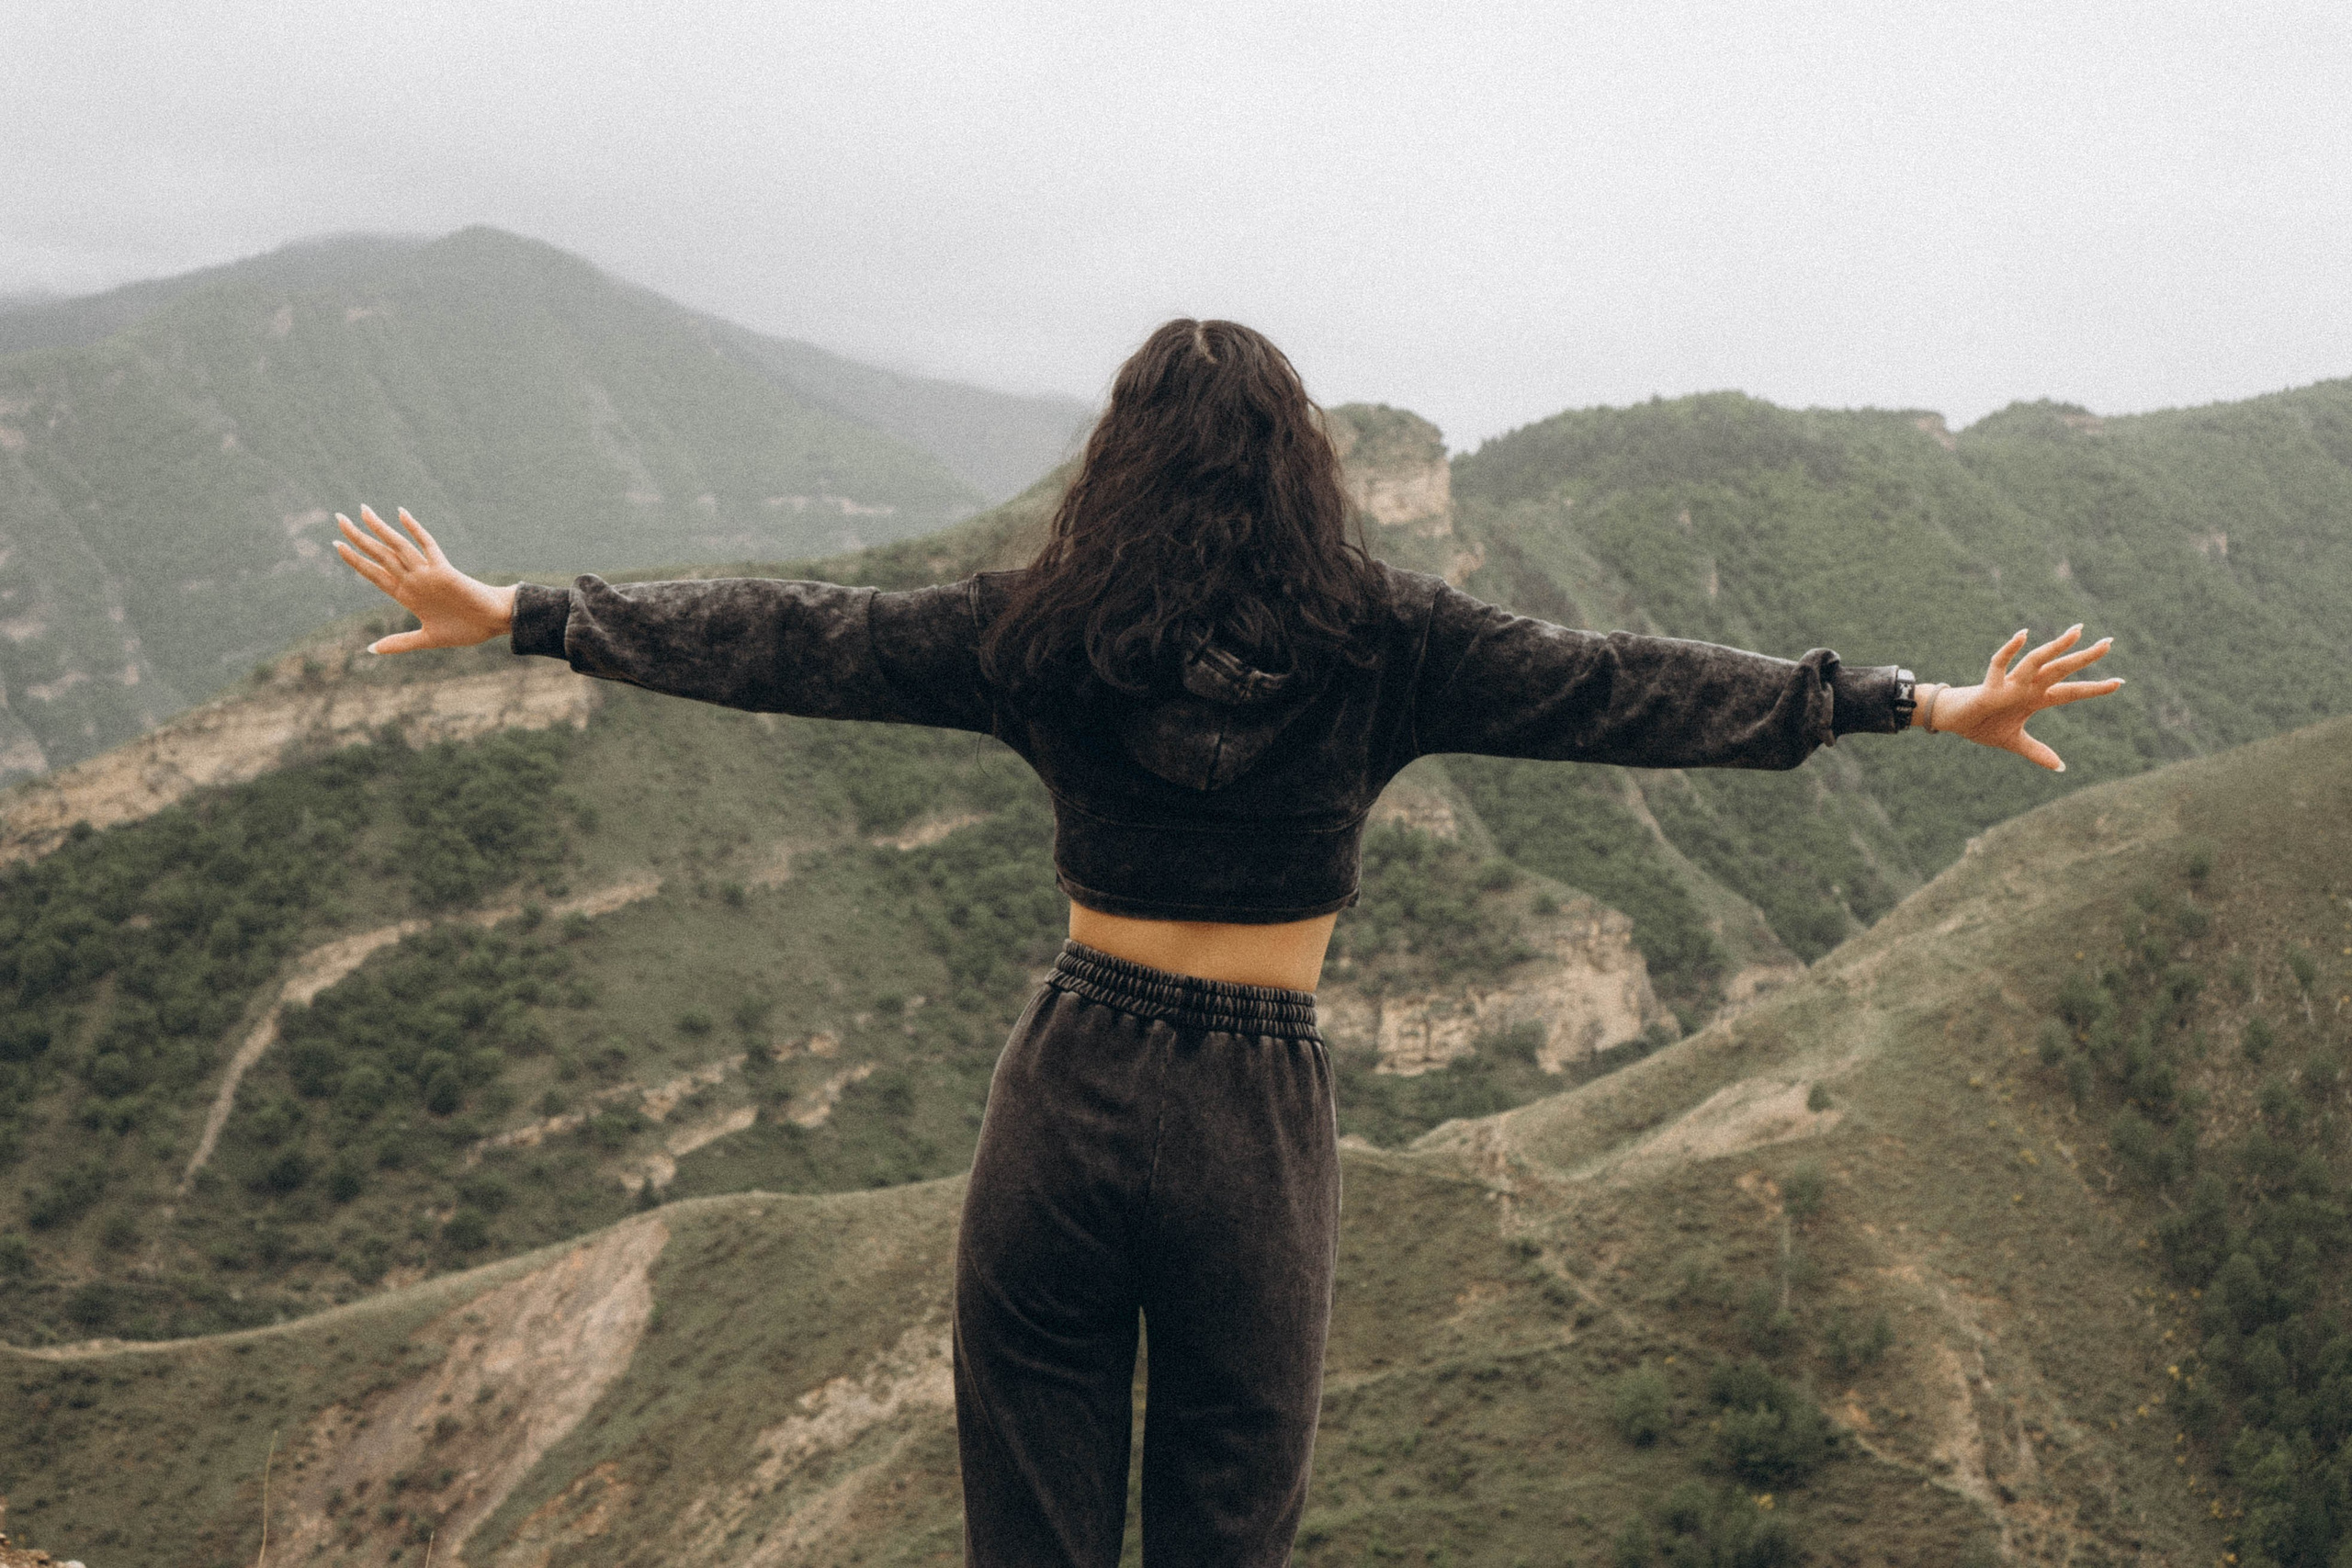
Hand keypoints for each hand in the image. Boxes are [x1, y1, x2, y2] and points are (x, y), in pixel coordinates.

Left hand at [333, 505, 515, 653]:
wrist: (493, 622)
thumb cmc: (466, 629)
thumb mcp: (427, 639)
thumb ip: (399, 642)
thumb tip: (370, 649)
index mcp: (406, 595)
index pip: (374, 573)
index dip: (355, 560)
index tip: (336, 545)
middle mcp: (413, 580)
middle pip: (379, 555)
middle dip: (357, 537)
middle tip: (338, 518)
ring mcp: (427, 573)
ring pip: (397, 547)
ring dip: (379, 529)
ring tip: (361, 510)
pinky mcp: (444, 570)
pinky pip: (427, 545)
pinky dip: (415, 529)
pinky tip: (401, 513)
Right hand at [1930, 625, 2121, 771]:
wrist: (1953, 720)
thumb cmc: (1982, 724)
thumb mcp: (2014, 741)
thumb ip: (2037, 752)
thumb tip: (2061, 767)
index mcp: (2035, 699)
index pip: (2071, 691)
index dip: (2094, 688)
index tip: (2120, 682)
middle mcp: (2027, 687)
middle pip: (2061, 669)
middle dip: (2084, 657)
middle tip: (2109, 642)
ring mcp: (2010, 685)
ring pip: (2038, 662)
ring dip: (2057, 648)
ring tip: (2077, 632)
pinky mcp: (1990, 687)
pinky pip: (2000, 664)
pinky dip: (2010, 651)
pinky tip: (2023, 635)